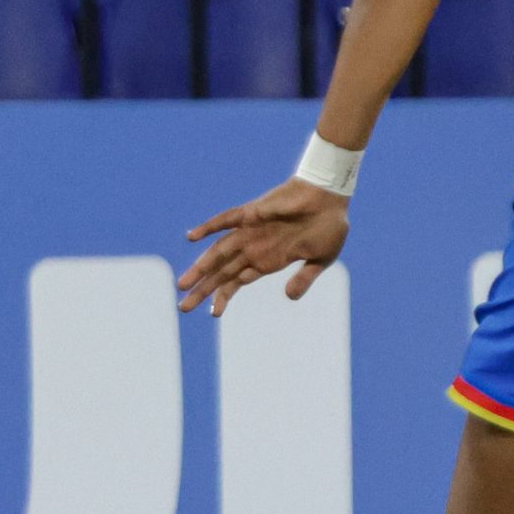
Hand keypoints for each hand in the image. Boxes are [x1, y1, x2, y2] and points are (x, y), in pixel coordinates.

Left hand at [178, 178, 350, 317]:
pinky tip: (192, 237)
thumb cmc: (329, 227)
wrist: (331, 198)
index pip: (238, 282)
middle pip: (222, 272)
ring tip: (182, 284)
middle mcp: (254, 248)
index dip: (223, 297)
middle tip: (183, 306)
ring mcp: (250, 231)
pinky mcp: (252, 213)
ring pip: (218, 252)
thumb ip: (305, 278)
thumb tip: (289, 297)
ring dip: (201, 267)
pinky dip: (209, 227)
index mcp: (269, 261)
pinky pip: (225, 220)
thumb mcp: (321, 259)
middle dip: (202, 289)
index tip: (213, 314)